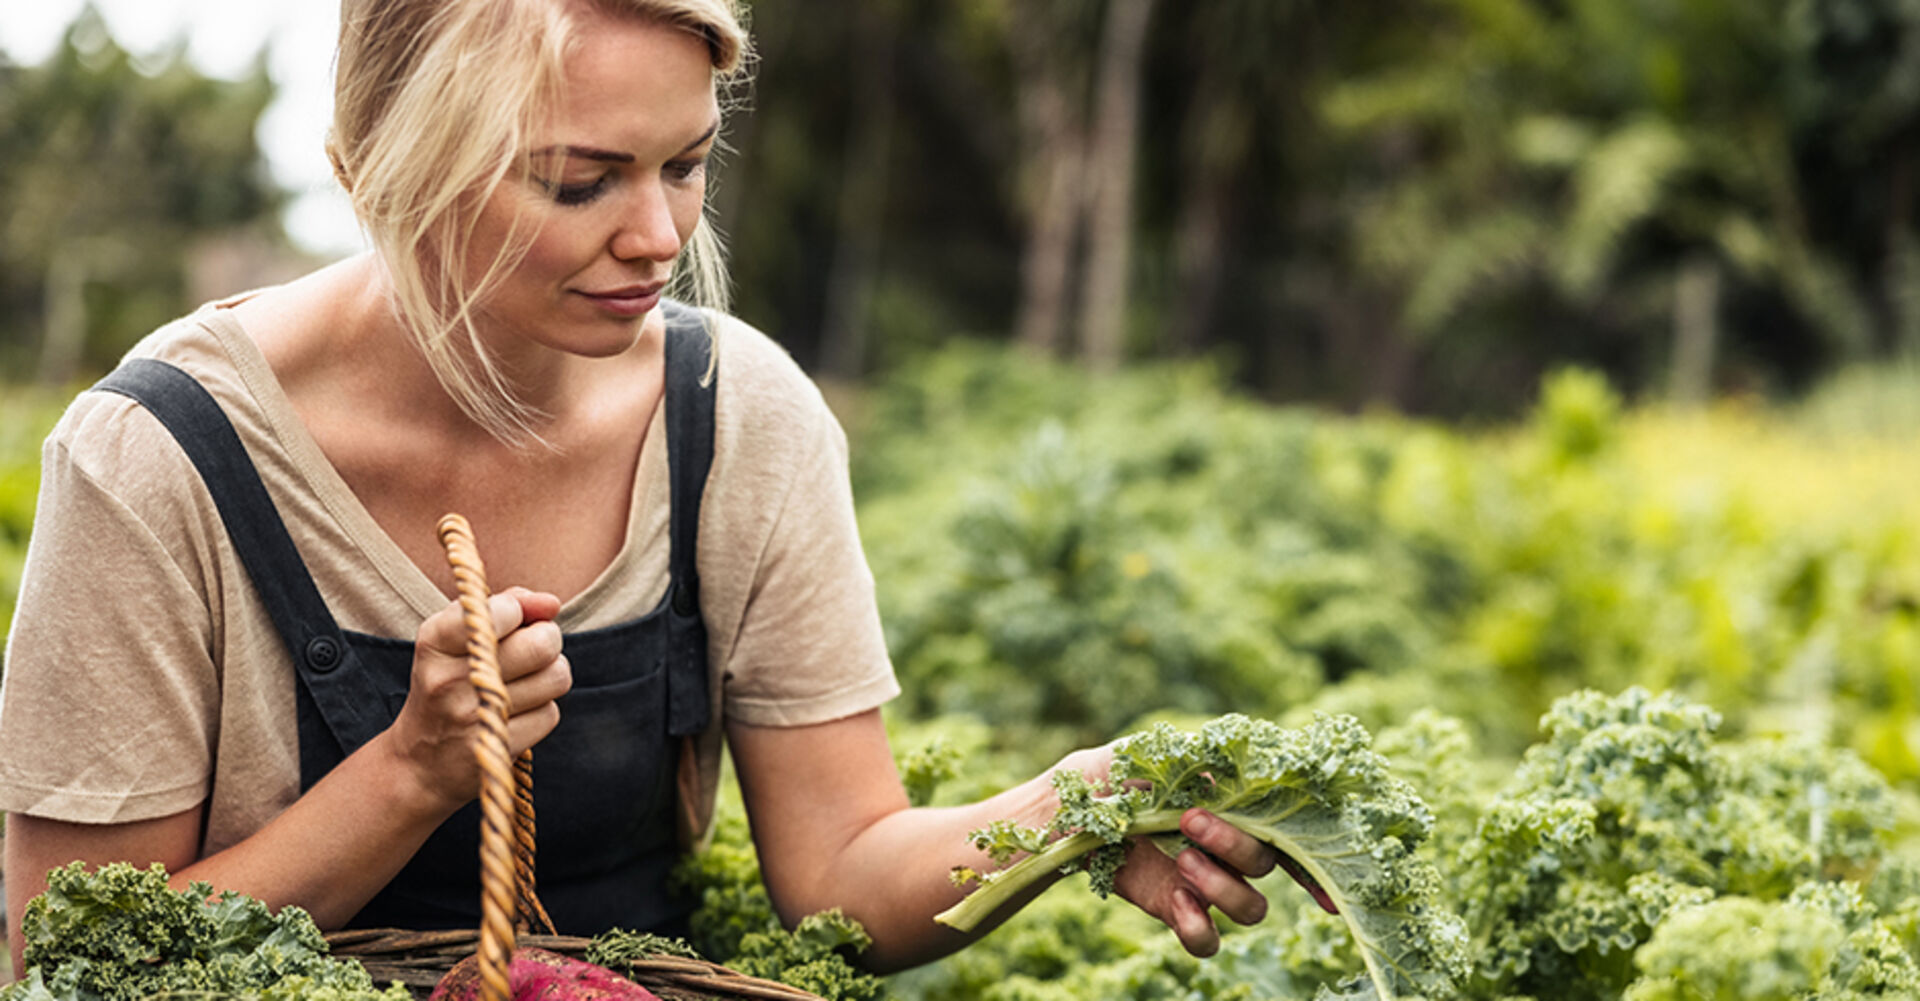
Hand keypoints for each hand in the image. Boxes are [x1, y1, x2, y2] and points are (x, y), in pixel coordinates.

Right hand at [388, 587, 570, 808]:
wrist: (419, 763)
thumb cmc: (446, 683)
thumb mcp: (454, 638)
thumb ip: (503, 605)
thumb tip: (551, 603)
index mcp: (436, 641)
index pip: (505, 610)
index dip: (523, 612)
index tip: (514, 622)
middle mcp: (450, 678)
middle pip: (542, 644)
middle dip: (549, 641)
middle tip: (534, 649)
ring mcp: (473, 717)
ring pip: (555, 677)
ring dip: (550, 676)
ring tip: (525, 682)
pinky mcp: (497, 747)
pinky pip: (550, 714)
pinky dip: (542, 711)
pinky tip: (517, 714)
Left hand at [1057, 747, 1337, 957]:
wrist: (1068, 807)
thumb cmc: (1116, 770)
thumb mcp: (1154, 751)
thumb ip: (1197, 756)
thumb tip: (1237, 750)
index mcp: (1234, 808)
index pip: (1288, 832)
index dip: (1314, 857)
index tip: (1328, 877)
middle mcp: (1228, 849)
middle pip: (1267, 863)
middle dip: (1234, 844)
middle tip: (1188, 820)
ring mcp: (1205, 882)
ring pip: (1251, 906)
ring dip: (1224, 886)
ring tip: (1182, 860)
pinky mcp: (1176, 909)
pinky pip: (1207, 938)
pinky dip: (1201, 929)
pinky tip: (1180, 905)